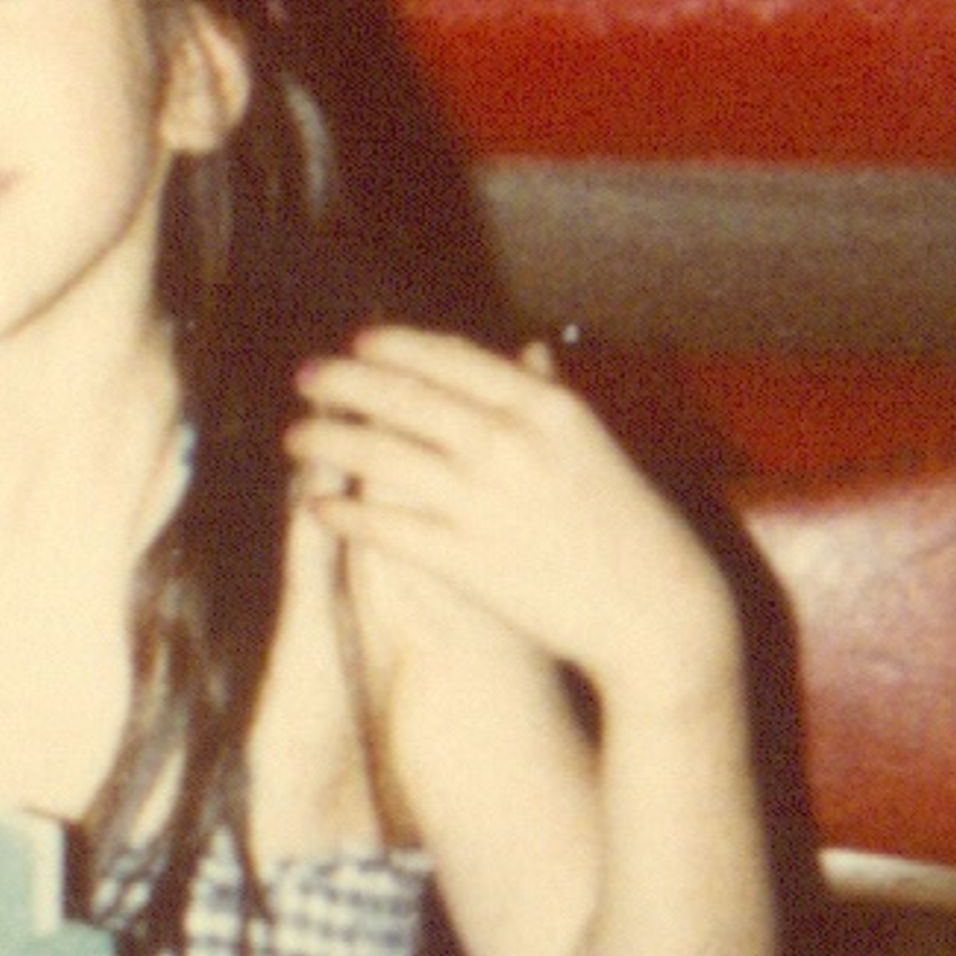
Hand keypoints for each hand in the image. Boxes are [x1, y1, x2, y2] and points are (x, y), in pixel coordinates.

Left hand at [288, 327, 737, 717]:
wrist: (659, 613)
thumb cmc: (632, 526)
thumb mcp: (595, 446)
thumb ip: (548, 397)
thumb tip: (523, 350)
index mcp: (546, 409)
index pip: (450, 359)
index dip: (395, 347)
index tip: (358, 342)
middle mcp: (510, 443)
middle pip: (403, 399)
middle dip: (343, 383)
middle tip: (304, 376)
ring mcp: (484, 500)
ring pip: (381, 457)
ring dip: (328, 443)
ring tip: (296, 437)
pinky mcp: (466, 557)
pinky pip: (386, 526)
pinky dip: (345, 514)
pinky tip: (318, 507)